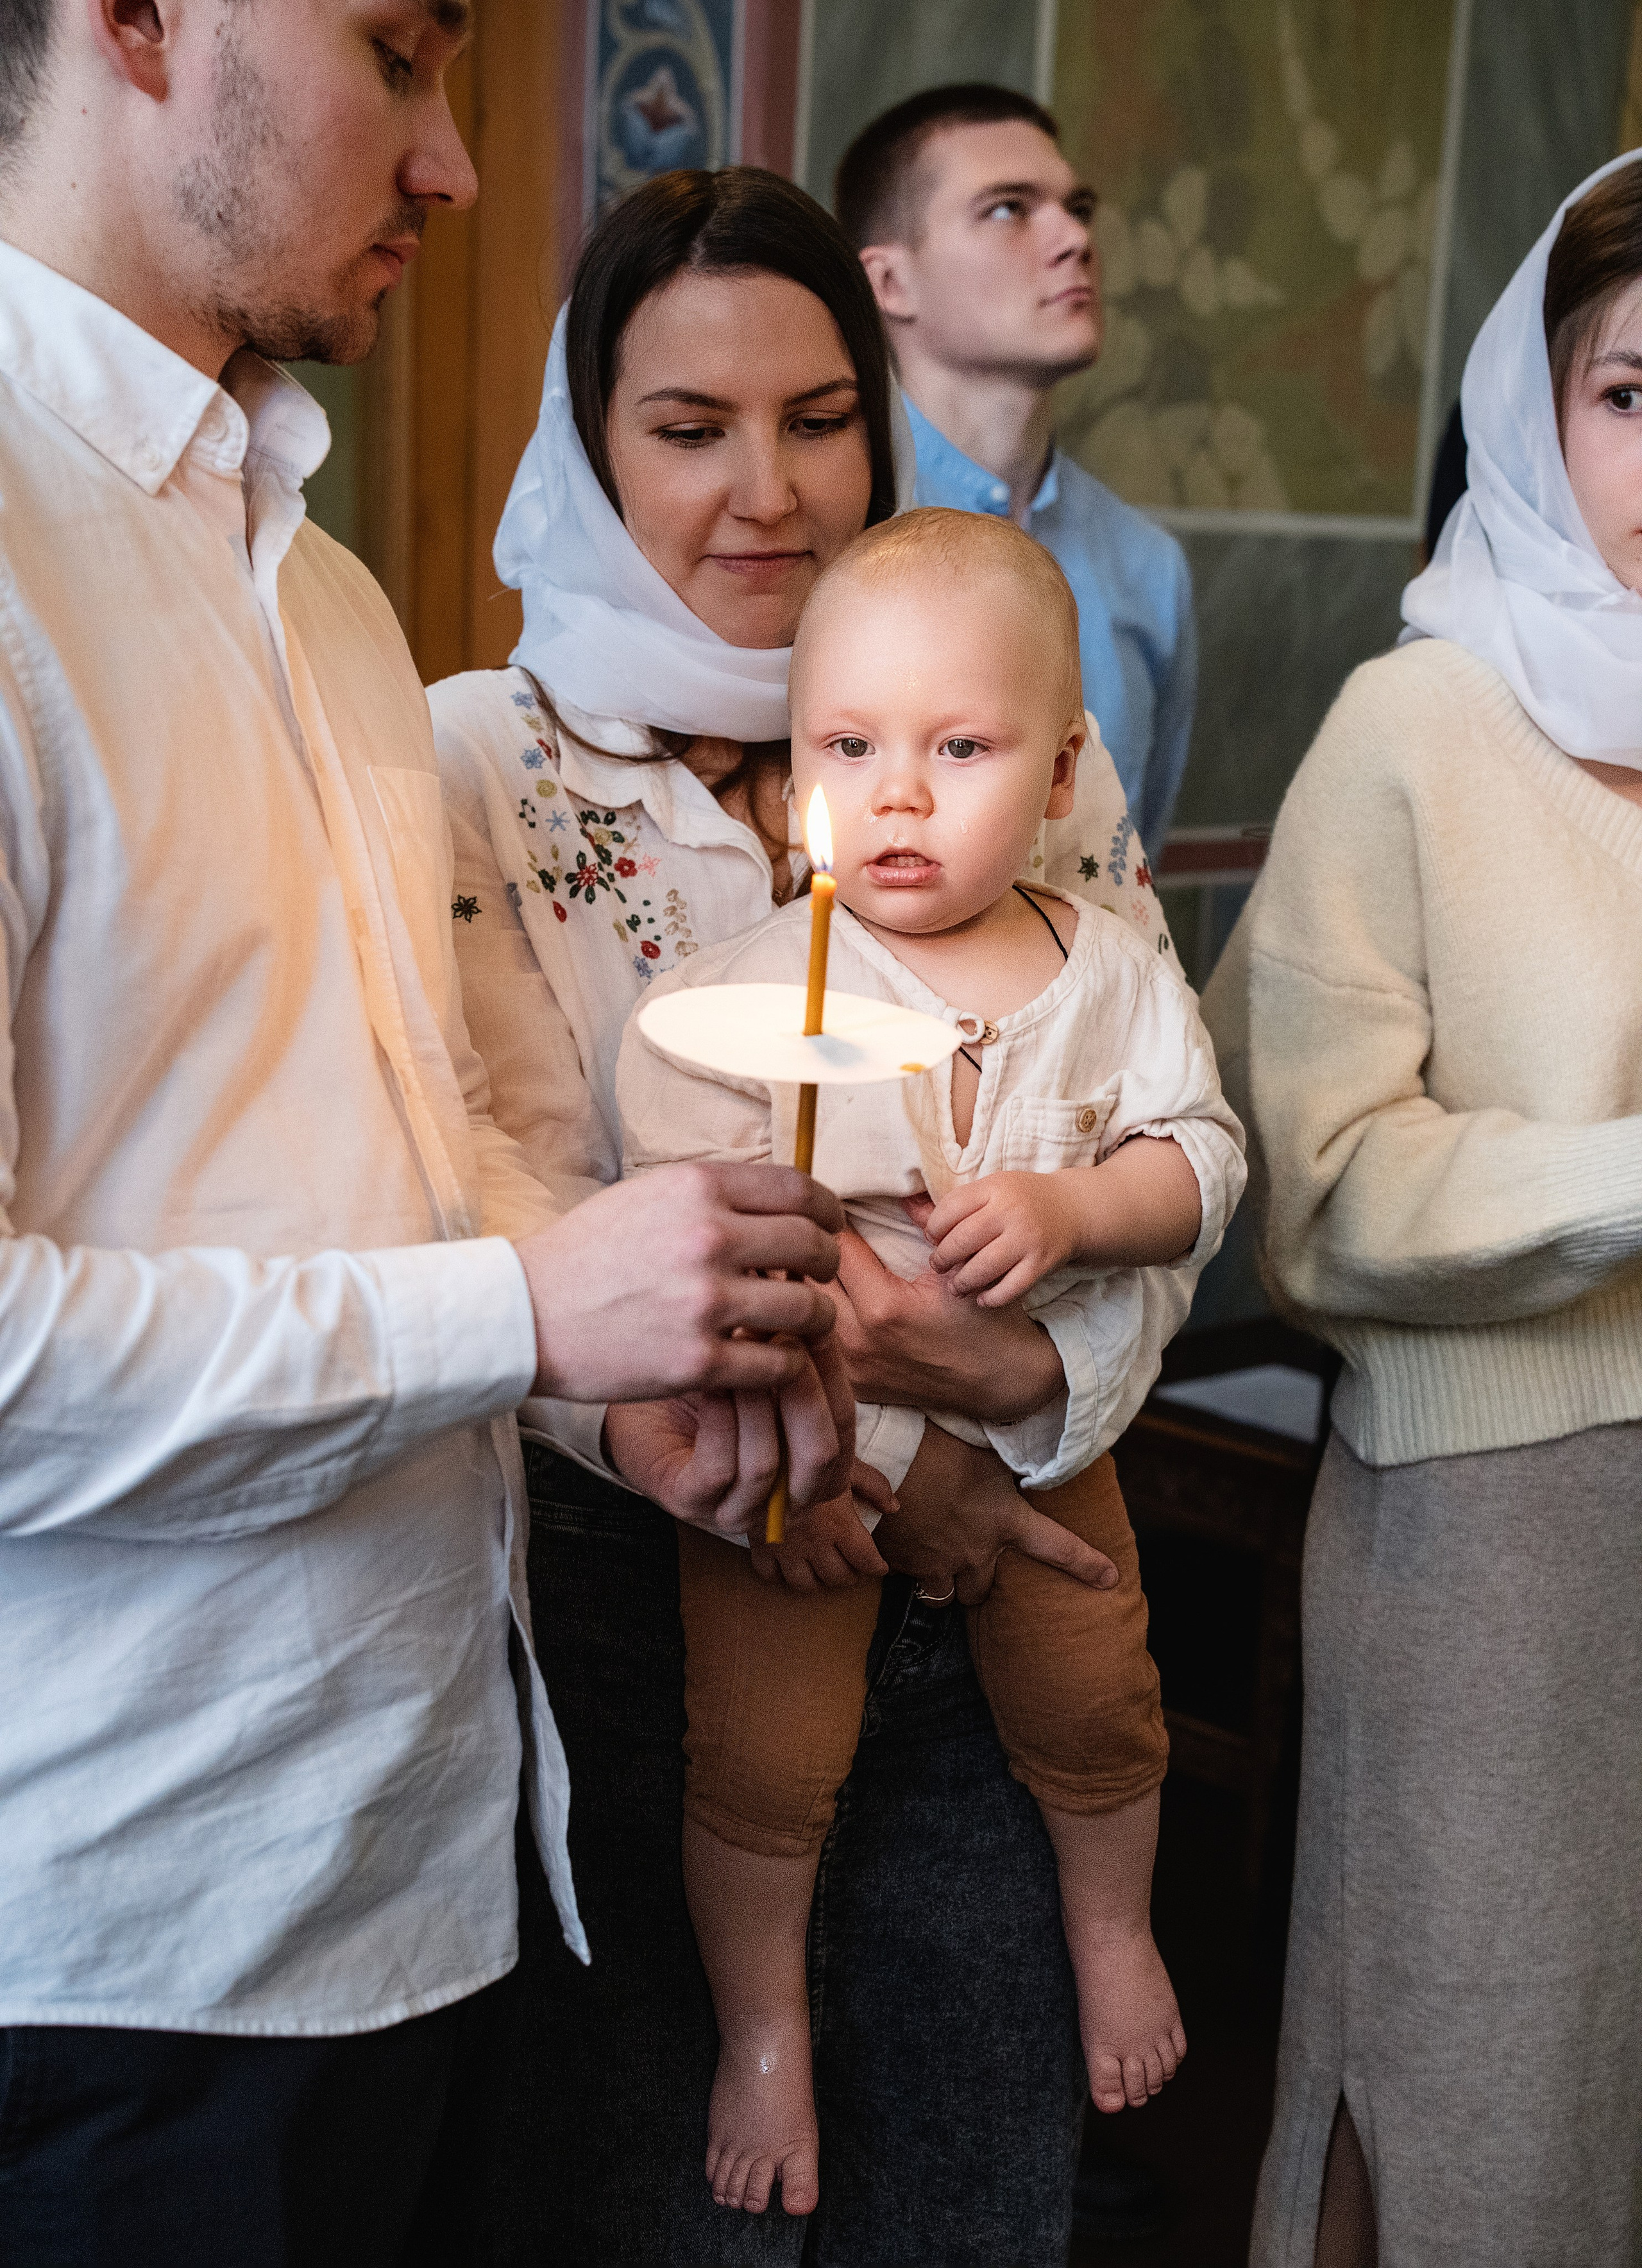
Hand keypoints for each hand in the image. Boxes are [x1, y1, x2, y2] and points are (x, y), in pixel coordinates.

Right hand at [514, 1163, 842, 1402]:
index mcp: (698, 1187)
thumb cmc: (586, 1255)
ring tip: (799, 1324)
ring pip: (810, 1310)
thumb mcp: (648, 1196)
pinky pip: (779, 1364)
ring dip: (815, 1319)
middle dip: (827, 1264)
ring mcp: (706, 1301)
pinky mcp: (699, 1360)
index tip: (830, 1227)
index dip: (829, 1211)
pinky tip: (768, 1361)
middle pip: (815, 1246)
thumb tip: (776, 1198)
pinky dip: (784, 1365)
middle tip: (818, 1279)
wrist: (526, 1315)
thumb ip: (712, 1195)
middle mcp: (708, 1237)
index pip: (800, 1190)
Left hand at [603, 1335, 856, 1536]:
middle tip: (784, 1335)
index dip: (834, 1372)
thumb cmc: (700, 1377)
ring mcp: (735, 1507)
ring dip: (757, 1400)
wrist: (629, 1396)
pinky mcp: (691, 1502)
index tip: (816, 1320)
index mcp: (810, 1462)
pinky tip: (711, 1382)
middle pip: (822, 1451)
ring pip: (769, 1463)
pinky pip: (722, 1468)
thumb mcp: (758, 1363)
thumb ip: (793, 1347)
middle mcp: (781, 1497)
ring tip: (741, 1352)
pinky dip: (721, 1419)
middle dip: (804, 1389)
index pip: (844, 1423)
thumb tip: (816, 1304)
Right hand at [748, 1464, 891, 1590]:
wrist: (764, 1454)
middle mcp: (814, 1543)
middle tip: (854, 1568)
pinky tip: (789, 1566)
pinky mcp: (760, 1546)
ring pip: (806, 1585)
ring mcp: (785, 1548)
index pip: (866, 1560)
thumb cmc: (808, 1456)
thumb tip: (894, 1507)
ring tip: (825, 1571)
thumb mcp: (846, 1464)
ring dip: (819, 1582)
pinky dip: (781, 1576)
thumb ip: (874, 1485)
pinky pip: (771, 1576)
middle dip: (851, 1576)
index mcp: (839, 1524)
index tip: (881, 1566)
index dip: (878, 1567)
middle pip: (838, 1577)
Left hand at [825, 1228, 1065, 1423]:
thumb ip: (926, 1221)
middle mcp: (860, 1341)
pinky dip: (817, 1322)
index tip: (830, 1211)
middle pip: (807, 1281)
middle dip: (810, 1255)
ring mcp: (854, 1369)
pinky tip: (823, 1305)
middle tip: (816, 1236)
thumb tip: (898, 1185)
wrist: (1001, 1381)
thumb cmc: (985, 1319)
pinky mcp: (854, 1386)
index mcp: (884, 1307)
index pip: (836, 1248)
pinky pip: (819, 1346)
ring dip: (808, 1288)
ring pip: (807, 1314)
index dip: (832, 1223)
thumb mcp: (959, 1265)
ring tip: (812, 1267)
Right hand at [872, 1424, 1117, 1606]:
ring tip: (935, 1565)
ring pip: (945, 1596)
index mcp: (1005, 1520)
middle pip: (984, 1590)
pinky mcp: (904, 1565)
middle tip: (972, 1563)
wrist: (884, 1459)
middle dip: (979, 1581)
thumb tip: (1036, 1428)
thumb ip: (1008, 1456)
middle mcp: (976, 1551)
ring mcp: (939, 1563)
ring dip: (944, 1584)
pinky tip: (902, 1546)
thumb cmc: (936, 1443)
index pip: (1059, 1547)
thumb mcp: (984, 1446)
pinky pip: (910, 1579)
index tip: (1109, 1579)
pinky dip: (909, 1568)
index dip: (1087, 1565)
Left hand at [920, 1174, 1078, 1305]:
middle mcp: (1010, 1211)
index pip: (950, 1209)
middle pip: (962, 1240)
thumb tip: (907, 1208)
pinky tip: (981, 1298)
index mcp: (994, 1187)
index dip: (934, 1228)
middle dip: (943, 1258)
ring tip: (955, 1286)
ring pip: (983, 1267)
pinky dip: (991, 1297)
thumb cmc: (1020, 1200)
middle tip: (937, 1267)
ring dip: (962, 1281)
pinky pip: (1010, 1288)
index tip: (932, 1239)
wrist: (1072, 1209)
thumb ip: (955, 1204)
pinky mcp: (1042, 1263)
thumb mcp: (990, 1190)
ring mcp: (1028, 1238)